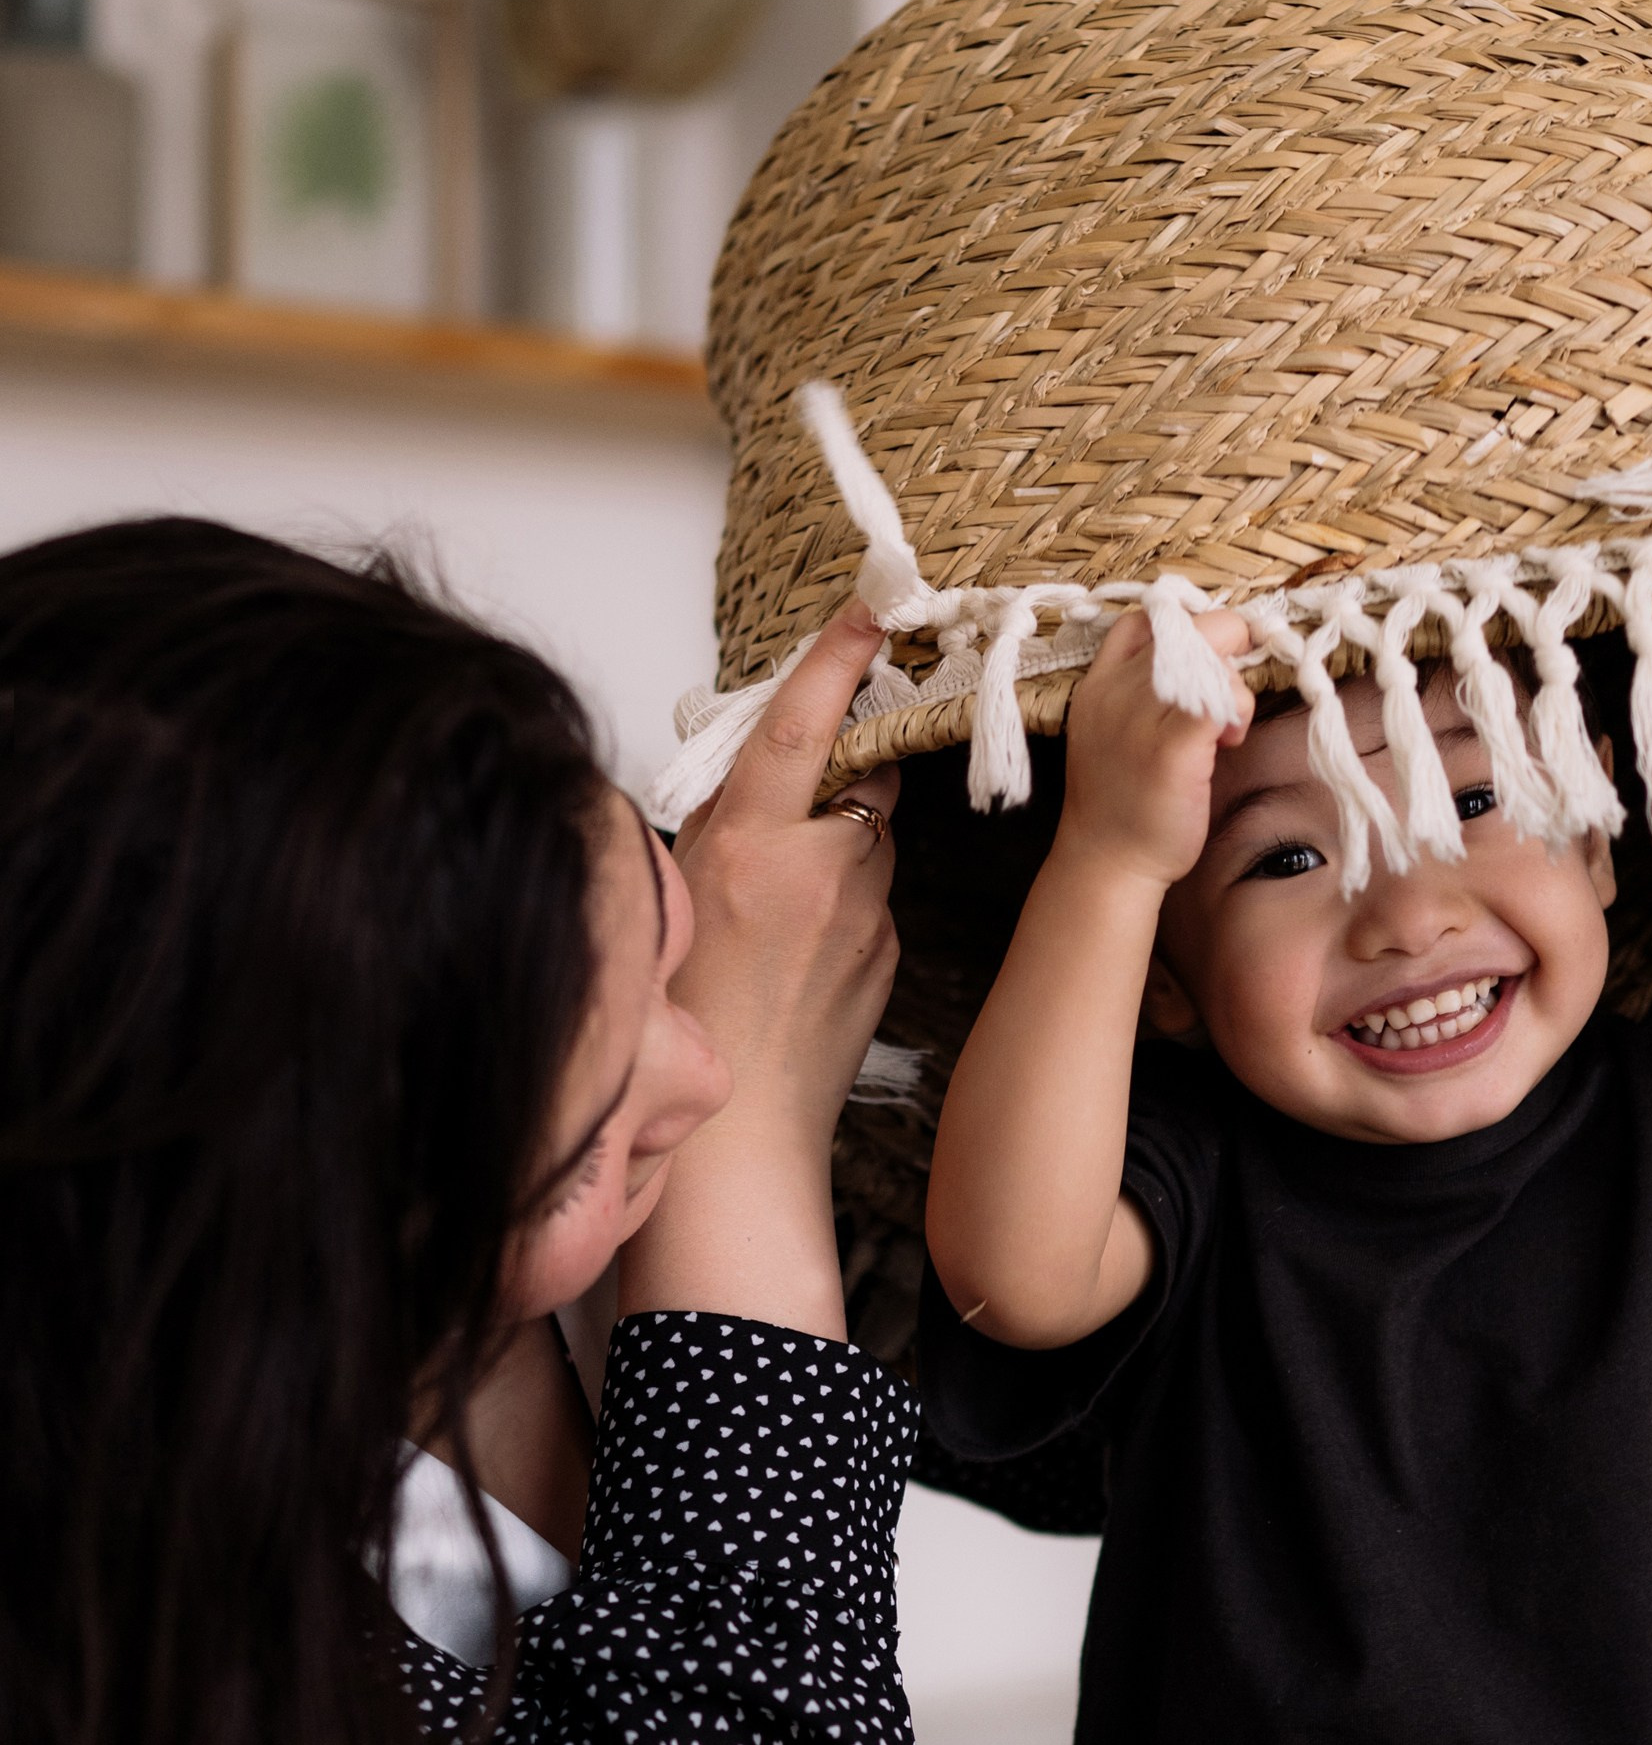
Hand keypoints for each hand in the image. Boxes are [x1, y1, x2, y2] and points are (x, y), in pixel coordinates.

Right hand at [619, 605, 895, 1338]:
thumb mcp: (669, 897)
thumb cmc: (679, 1026)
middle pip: (857, 780)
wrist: (730, 1139)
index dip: (836, 656)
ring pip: (868, 845)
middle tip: (788, 820)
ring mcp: (866, 914)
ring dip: (838, 855)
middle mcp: (821, 869)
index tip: (871, 605)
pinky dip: (844, 912)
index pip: (802, 723)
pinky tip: (798, 964)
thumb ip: (715, 831)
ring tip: (778, 922)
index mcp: (749, 845)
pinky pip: (872, 904)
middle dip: (835, 782)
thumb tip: (745, 794)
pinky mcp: (888, 955)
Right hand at [1061, 607, 1254, 888]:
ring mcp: (1141, 715)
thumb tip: (1207, 663)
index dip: (1189, 629)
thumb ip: (1144, 692)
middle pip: (1189, 625)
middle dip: (1227, 648)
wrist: (1107, 862)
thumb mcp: (1116, 731)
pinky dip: (1239, 708)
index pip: (1146, 619)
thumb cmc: (1124, 803)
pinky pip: (1222, 695)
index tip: (1209, 665)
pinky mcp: (1171, 746)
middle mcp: (1116, 689)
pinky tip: (1229, 740)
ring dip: (1235, 686)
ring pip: (1212, 654)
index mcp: (1100, 683)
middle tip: (1230, 695)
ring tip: (1226, 731)